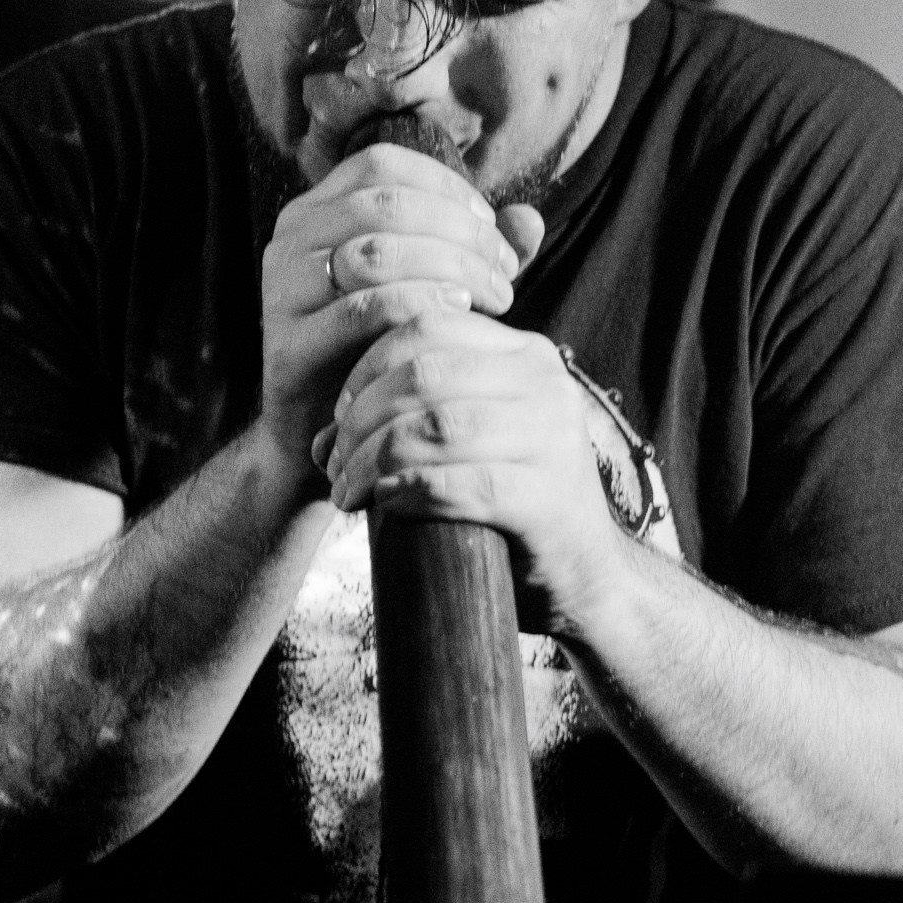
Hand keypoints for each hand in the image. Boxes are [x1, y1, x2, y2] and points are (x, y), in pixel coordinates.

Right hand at [258, 144, 539, 487]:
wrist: (322, 435)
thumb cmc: (384, 349)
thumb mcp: (434, 288)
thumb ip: (478, 252)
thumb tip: (530, 219)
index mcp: (317, 211)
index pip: (382, 165)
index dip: (447, 187)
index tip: (493, 228)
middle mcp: (291, 240)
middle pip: (385, 203)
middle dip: (461, 231)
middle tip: (507, 270)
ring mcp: (283, 291)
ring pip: (375, 250)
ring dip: (451, 266)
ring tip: (496, 297)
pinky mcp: (288, 345)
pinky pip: (361, 310)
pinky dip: (419, 304)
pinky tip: (459, 315)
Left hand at [320, 309, 617, 634]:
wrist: (585, 576)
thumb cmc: (511, 504)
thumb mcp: (466, 442)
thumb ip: (407, 420)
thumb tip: (316, 443)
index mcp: (527, 353)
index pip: (429, 325)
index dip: (367, 365)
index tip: (339, 414)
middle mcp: (547, 385)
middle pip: (424, 373)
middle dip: (361, 419)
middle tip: (334, 463)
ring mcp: (554, 441)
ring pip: (436, 427)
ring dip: (373, 460)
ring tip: (347, 490)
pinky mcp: (549, 500)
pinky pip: (461, 484)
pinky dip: (409, 492)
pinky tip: (383, 504)